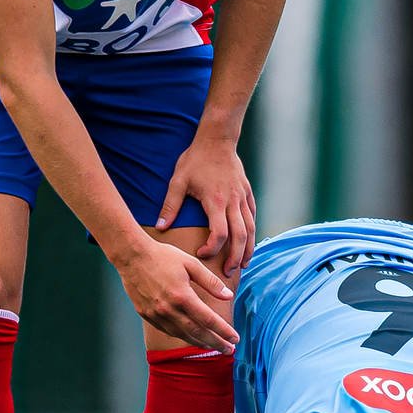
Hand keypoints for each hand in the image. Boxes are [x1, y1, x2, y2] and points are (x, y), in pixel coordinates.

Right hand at [114, 237, 238, 352]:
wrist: (131, 256)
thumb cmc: (163, 256)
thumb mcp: (191, 263)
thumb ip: (211, 281)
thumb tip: (228, 296)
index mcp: (182, 296)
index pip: (208, 319)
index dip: (223, 331)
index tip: (235, 339)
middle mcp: (169, 309)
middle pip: (197, 333)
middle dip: (215, 343)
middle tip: (229, 350)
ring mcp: (156, 314)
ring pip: (182, 335)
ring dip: (199, 343)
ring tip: (212, 347)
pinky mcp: (147, 315)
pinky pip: (168, 330)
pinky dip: (181, 336)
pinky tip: (190, 337)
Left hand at [154, 136, 256, 273]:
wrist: (217, 139)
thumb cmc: (195, 160)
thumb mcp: (178, 181)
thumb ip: (170, 206)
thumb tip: (160, 227)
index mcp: (215, 201)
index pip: (220, 234)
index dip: (212, 249)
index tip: (201, 254)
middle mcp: (233, 202)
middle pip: (240, 237)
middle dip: (235, 257)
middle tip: (228, 273)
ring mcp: (243, 197)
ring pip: (251, 228)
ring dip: (248, 248)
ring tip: (243, 264)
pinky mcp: (247, 192)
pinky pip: (252, 216)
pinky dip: (252, 231)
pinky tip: (248, 242)